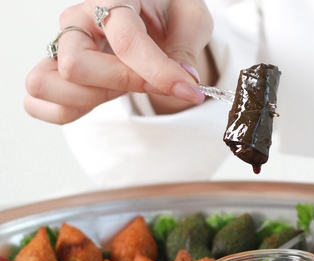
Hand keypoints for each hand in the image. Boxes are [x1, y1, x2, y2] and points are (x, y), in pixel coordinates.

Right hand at [24, 0, 216, 123]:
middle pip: (75, 65)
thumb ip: (187, 48)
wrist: (153, 15)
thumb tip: (186, 79)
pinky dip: (65, 111)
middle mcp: (79, 21)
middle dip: (121, 86)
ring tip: (119, 92)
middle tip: (154, 86)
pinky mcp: (59, 74)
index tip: (190, 91)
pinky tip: (97, 102)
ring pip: (44, 84)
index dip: (159, 72)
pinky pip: (39, 103)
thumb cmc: (168, 14)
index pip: (126, 40)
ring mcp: (63, 48)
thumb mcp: (191, 20)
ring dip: (87, 99)